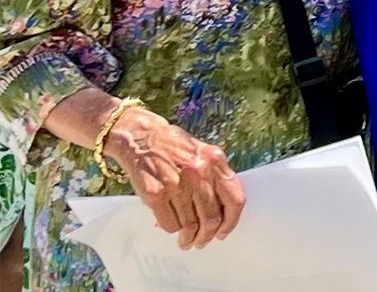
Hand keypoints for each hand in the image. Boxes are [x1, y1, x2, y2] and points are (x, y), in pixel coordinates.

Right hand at [100, 105, 245, 248]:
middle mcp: (199, 172)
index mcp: (215, 160)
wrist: (140, 136)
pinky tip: (172, 228)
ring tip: (187, 241)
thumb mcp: (202, 153)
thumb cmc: (173, 146)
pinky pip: (169, 223)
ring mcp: (176, 183)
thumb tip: (224, 209)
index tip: (224, 232)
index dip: (231, 221)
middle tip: (202, 241)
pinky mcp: (155, 193)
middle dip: (208, 235)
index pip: (235, 199)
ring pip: (190, 223)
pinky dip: (172, 230)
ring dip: (189, 237)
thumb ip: (215, 175)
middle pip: (212, 216)